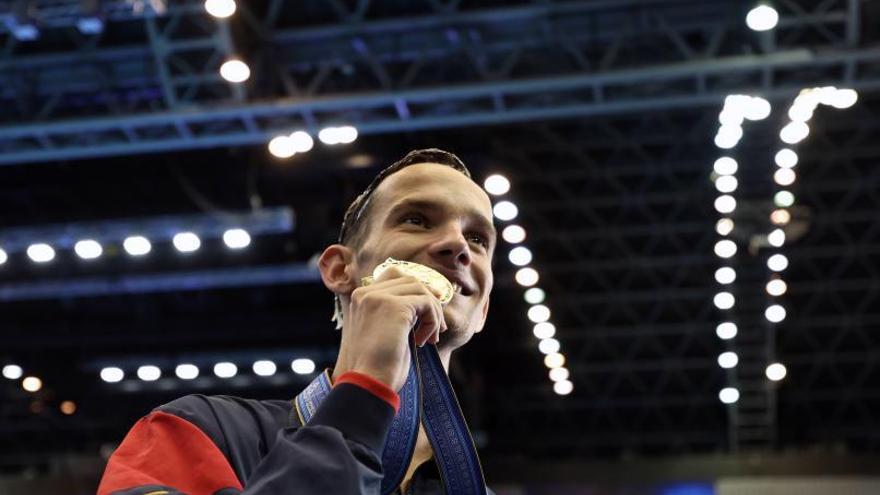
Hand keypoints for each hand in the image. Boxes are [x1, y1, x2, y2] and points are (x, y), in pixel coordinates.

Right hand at [333, 265, 447, 391]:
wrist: (368, 382)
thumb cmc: (377, 365)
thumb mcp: (383, 331)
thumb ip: (396, 313)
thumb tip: (427, 300)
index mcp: (360, 298)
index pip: (394, 277)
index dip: (416, 291)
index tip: (431, 309)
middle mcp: (365, 293)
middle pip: (410, 281)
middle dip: (428, 302)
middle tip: (437, 328)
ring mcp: (378, 297)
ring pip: (420, 289)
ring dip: (433, 313)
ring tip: (430, 338)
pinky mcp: (395, 306)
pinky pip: (427, 303)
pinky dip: (433, 321)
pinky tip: (424, 341)